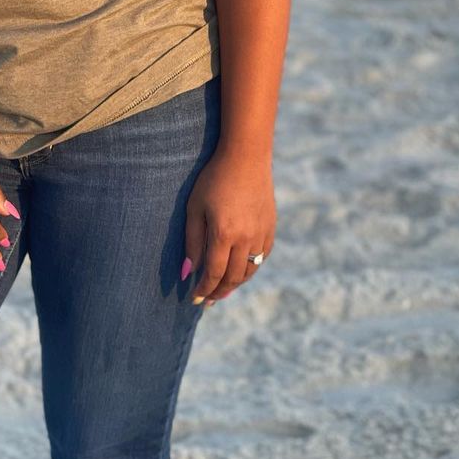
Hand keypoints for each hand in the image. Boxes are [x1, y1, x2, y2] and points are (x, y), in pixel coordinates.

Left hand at [184, 148, 275, 304]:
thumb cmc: (213, 179)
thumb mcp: (195, 208)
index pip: (213, 274)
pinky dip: (250, 269)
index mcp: (224, 234)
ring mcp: (262, 234)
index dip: (203, 289)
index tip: (194, 299)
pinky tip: (240, 270)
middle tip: (207, 301)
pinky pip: (262, 258)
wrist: (246, 157)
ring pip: (249, 271)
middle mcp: (246, 239)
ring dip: (235, 284)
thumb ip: (192, 242)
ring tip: (222, 290)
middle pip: (233, 278)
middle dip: (218, 292)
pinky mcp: (271, 228)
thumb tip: (187, 273)